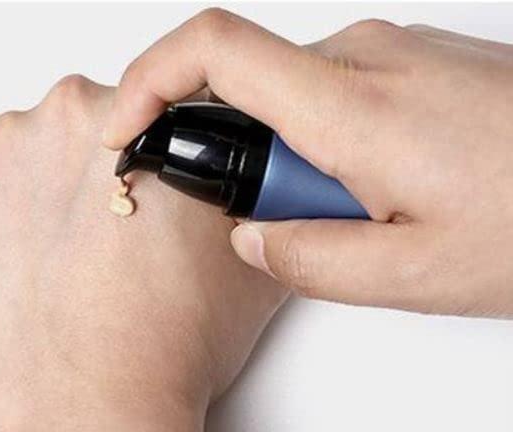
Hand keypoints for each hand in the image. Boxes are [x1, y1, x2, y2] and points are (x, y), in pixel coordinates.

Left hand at [0, 75, 286, 431]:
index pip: (163, 111)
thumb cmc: (170, 342)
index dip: (171, 159)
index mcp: (151, 118)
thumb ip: (262, 201)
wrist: (93, 410)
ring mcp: (8, 144)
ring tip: (82, 254)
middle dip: (118, 171)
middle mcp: (73, 111)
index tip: (166, 191)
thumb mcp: (252, 259)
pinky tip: (42, 256)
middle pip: (105, 127)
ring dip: (64, 186)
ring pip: (49, 148)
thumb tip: (266, 190)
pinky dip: (16, 205)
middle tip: (127, 236)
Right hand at [103, 9, 512, 317]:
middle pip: (251, 92)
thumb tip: (250, 236)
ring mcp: (392, 53)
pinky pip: (338, 97)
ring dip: (306, 165)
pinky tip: (395, 188)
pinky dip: (336, 148)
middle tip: (322, 221)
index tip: (128, 128)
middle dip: (256, 166)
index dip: (148, 81)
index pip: (211, 50)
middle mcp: (364, 57)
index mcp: (350, 104)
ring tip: (378, 213)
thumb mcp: (411, 273)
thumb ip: (307, 259)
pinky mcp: (411, 63)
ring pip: (297, 103)